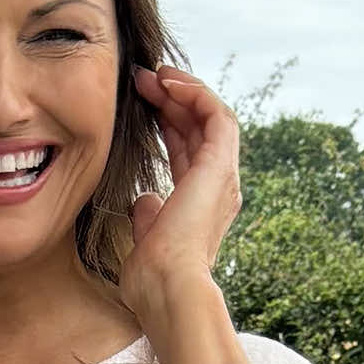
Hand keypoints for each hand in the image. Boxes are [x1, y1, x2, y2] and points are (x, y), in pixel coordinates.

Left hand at [119, 65, 241, 317]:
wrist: (166, 288)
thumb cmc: (152, 278)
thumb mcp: (146, 238)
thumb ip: (149, 216)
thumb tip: (144, 200)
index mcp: (201, 204)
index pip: (187, 152)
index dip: (165, 124)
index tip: (140, 105)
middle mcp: (219, 188)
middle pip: (199, 130)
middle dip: (171, 101)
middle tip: (142, 80)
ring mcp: (223, 176)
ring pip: (210, 117)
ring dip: (183, 91)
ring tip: (154, 75)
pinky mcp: (220, 166)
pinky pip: (216, 115)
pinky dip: (195, 95)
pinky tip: (169, 84)